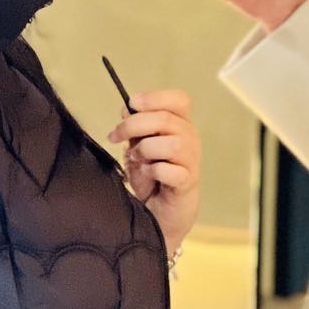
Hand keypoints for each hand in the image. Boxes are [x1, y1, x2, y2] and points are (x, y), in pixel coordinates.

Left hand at [109, 89, 200, 256]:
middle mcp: (190, 139)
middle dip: (134, 125)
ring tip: (138, 159)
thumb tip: (127, 109)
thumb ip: (136, 127)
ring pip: (171, 144)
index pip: (179, 100)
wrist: (159, 211)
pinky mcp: (187, 182)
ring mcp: (192, 161)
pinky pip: (171, 170)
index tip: (131, 104)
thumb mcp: (139, 146)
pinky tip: (149, 174)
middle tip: (116, 136)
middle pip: (165, 119)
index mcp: (180, 124)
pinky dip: (154, 170)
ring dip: (146, 149)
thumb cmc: (152, 176)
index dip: (155, 98)